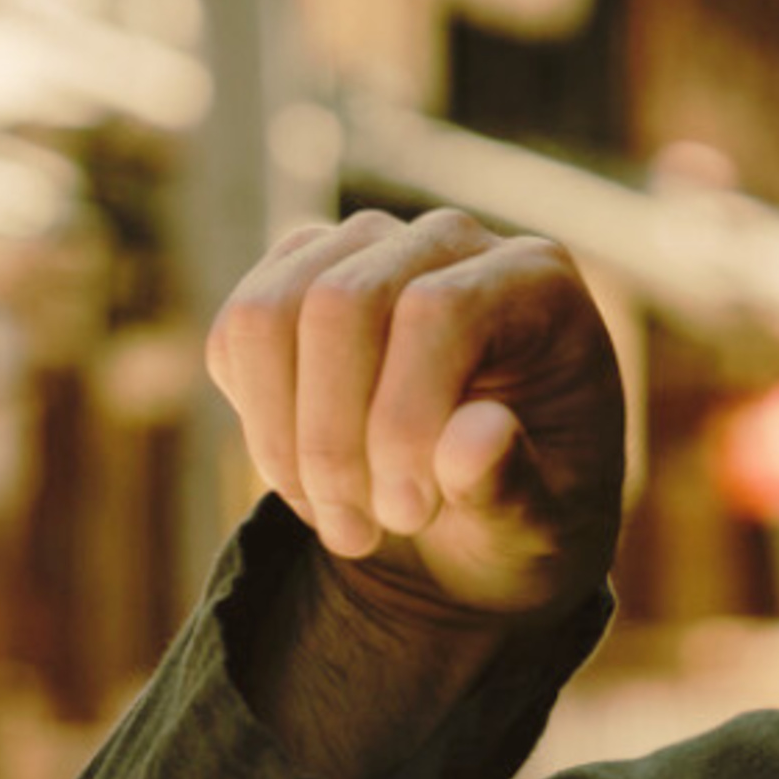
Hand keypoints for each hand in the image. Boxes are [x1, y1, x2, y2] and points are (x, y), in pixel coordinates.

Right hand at [203, 207, 625, 628]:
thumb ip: (517, 489)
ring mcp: (364, 248)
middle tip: (357, 536)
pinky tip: (310, 481)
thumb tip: (474, 438)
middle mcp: (448, 242)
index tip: (406, 517)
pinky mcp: (298, 275)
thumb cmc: (525, 512)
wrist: (479, 512)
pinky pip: (236, 337)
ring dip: (280, 439)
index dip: (402, 421)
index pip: (436, 312)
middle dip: (331, 440)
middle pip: (338, 303)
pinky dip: (257, 424)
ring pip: (267, 314)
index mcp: (533, 284)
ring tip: (332, 518)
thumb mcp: (542, 529)